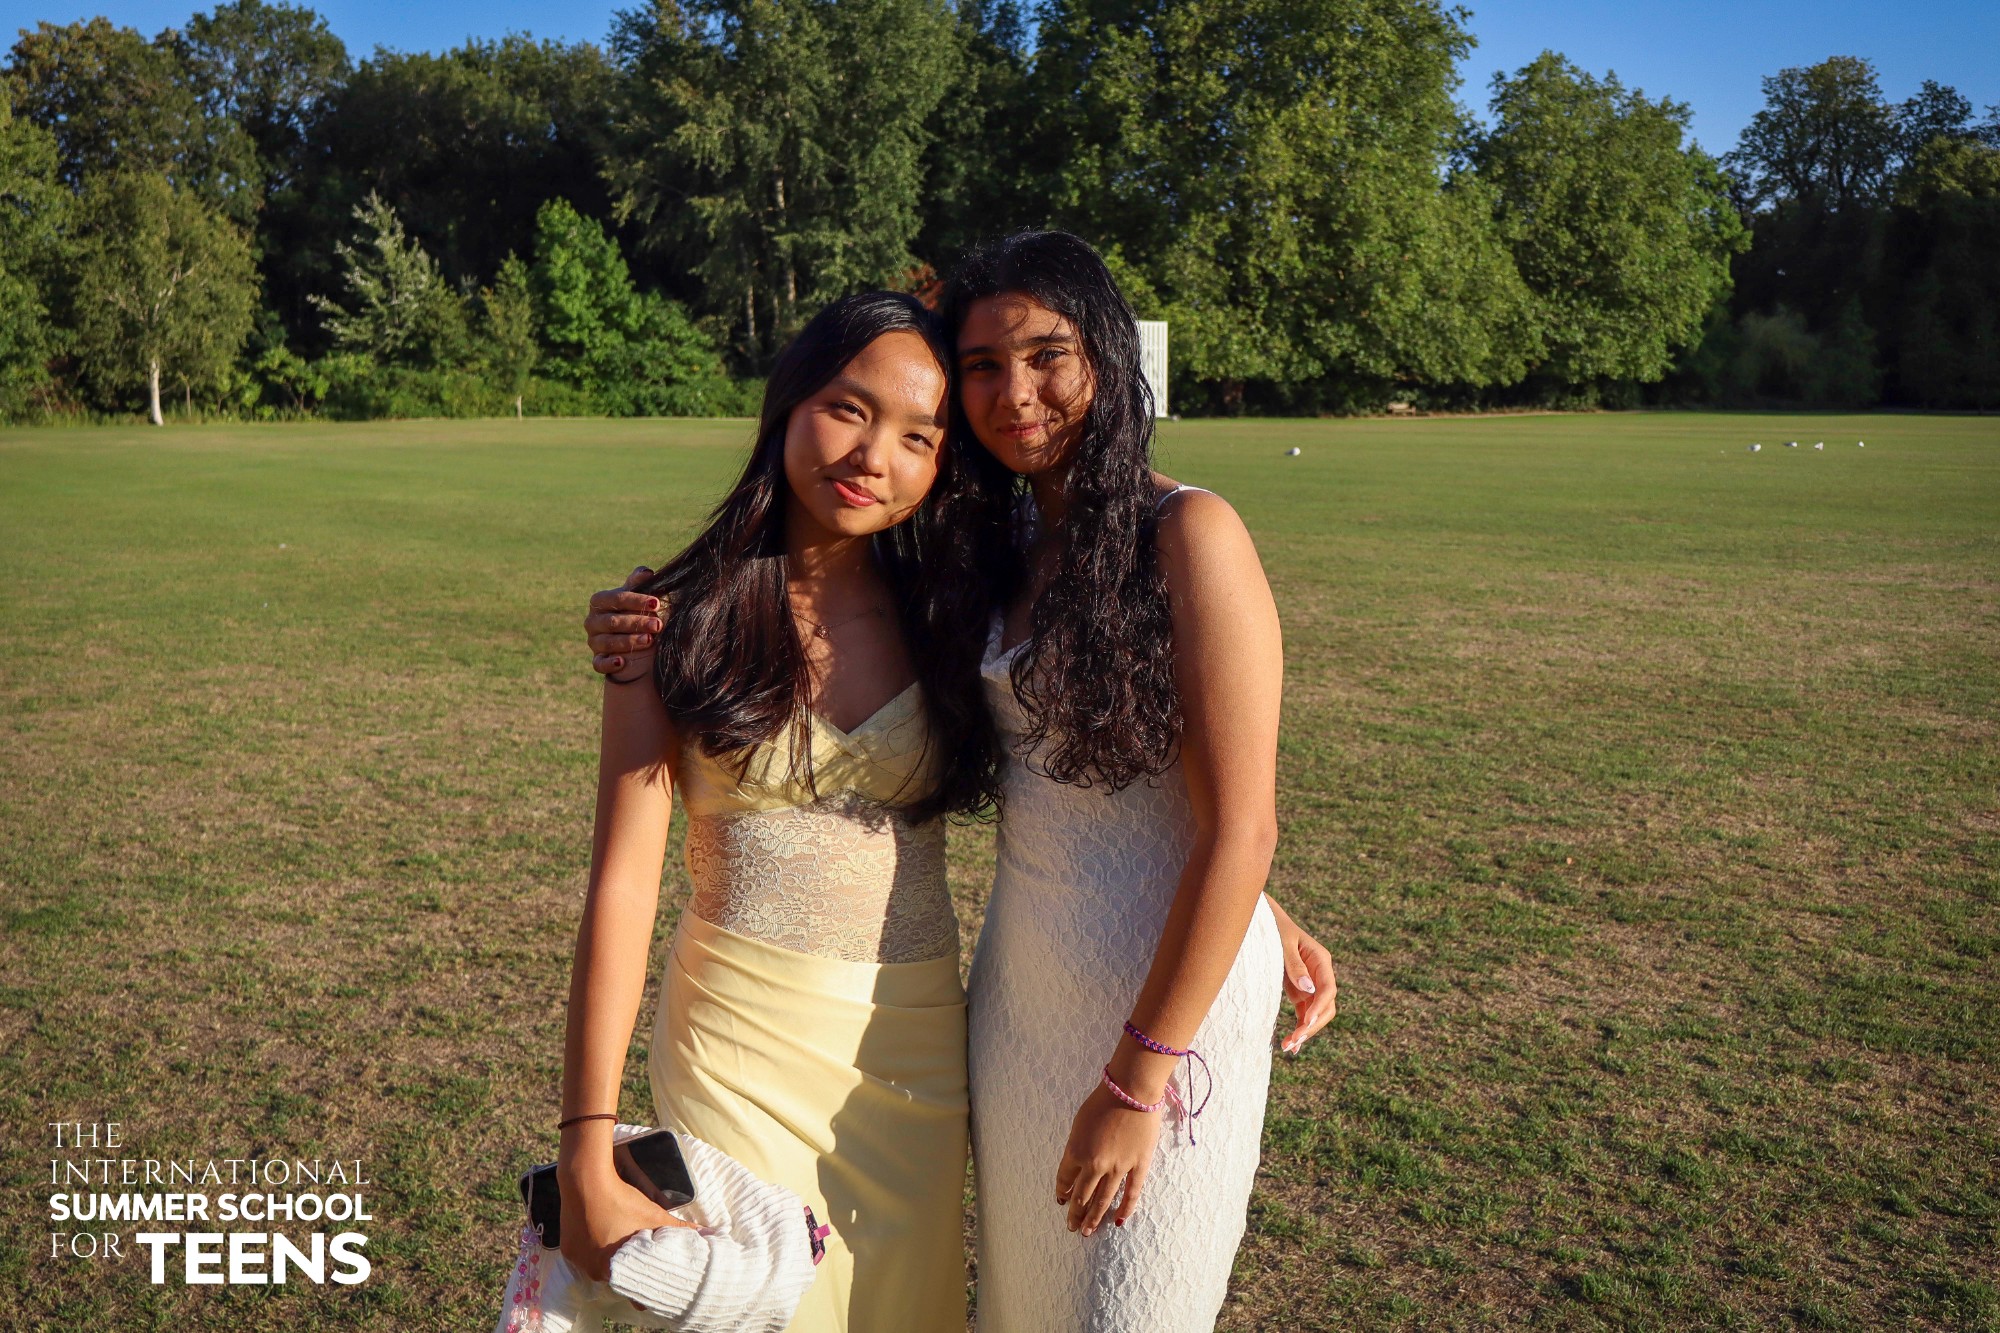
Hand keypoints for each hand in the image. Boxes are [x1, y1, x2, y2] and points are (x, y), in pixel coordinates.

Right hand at [556, 1164, 695, 1283]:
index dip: (645, 1287)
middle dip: (628, 1268)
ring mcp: (578, 1261)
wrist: (586, 1182)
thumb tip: (708, 1234)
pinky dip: (593, 1246)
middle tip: (639, 1256)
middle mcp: (594, 1271)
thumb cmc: (622, 1201)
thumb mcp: (654, 1215)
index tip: (653, 1280)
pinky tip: (602, 1232)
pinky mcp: (567, 1248)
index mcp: (615, 1270)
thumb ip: (680, 1229)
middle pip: (615, 1277)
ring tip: (621, 1241)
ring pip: (598, 1266)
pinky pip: (584, 1254)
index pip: (633, 1291)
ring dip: (609, 1258)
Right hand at [587, 566, 660, 677]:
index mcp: (599, 601)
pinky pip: (598, 663)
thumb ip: (640, 583)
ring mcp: (593, 641)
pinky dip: (608, 663)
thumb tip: (648, 572)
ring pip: (607, 642)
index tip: (656, 603)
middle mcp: (592, 621)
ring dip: (628, 641)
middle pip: (612, 621)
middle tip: (658, 625)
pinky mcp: (597, 659)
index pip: (615, 599)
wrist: (636, 636)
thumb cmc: (637, 610)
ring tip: (649, 641)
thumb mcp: (639, 596)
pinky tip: (622, 662)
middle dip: (636, 622)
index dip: (636, 600)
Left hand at [1054, 1081, 1162, 1236]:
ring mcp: (1118, 1168)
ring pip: (1103, 1200)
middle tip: (1071, 1227)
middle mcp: (1094, 1165)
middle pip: (1082, 1196)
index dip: (1062, 1191)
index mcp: (1076, 1151)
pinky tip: (1118, 1221)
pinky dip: (1125, 1209)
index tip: (1061, 1200)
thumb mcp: (1080, 1123)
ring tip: (1087, 1232)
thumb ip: (1077, 1146)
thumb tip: (1078, 1164)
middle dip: (1075, 1213)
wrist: (1132, 1091)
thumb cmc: (1103, 1100)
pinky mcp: (1139, 1165)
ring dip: (1094, 1218)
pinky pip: (1132, 1193)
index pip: (1065, 1179)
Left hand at [1264, 893, 1336, 1053]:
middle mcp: (1320, 974)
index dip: (1320, 1007)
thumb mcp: (1281, 943)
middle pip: (1326, 1006)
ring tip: (1288, 1047)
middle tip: (1294, 1041)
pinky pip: (1305, 1014)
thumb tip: (1308, 990)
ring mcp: (1311, 984)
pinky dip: (1300, 1028)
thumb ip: (1294, 965)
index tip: (1307, 1021)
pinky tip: (1292, 1045)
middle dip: (1312, 1025)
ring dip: (1306, 1031)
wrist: (1264, 921)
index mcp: (1320, 959)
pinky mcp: (1301, 992)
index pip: (1328, 989)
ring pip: (1317, 1014)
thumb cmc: (1272, 928)